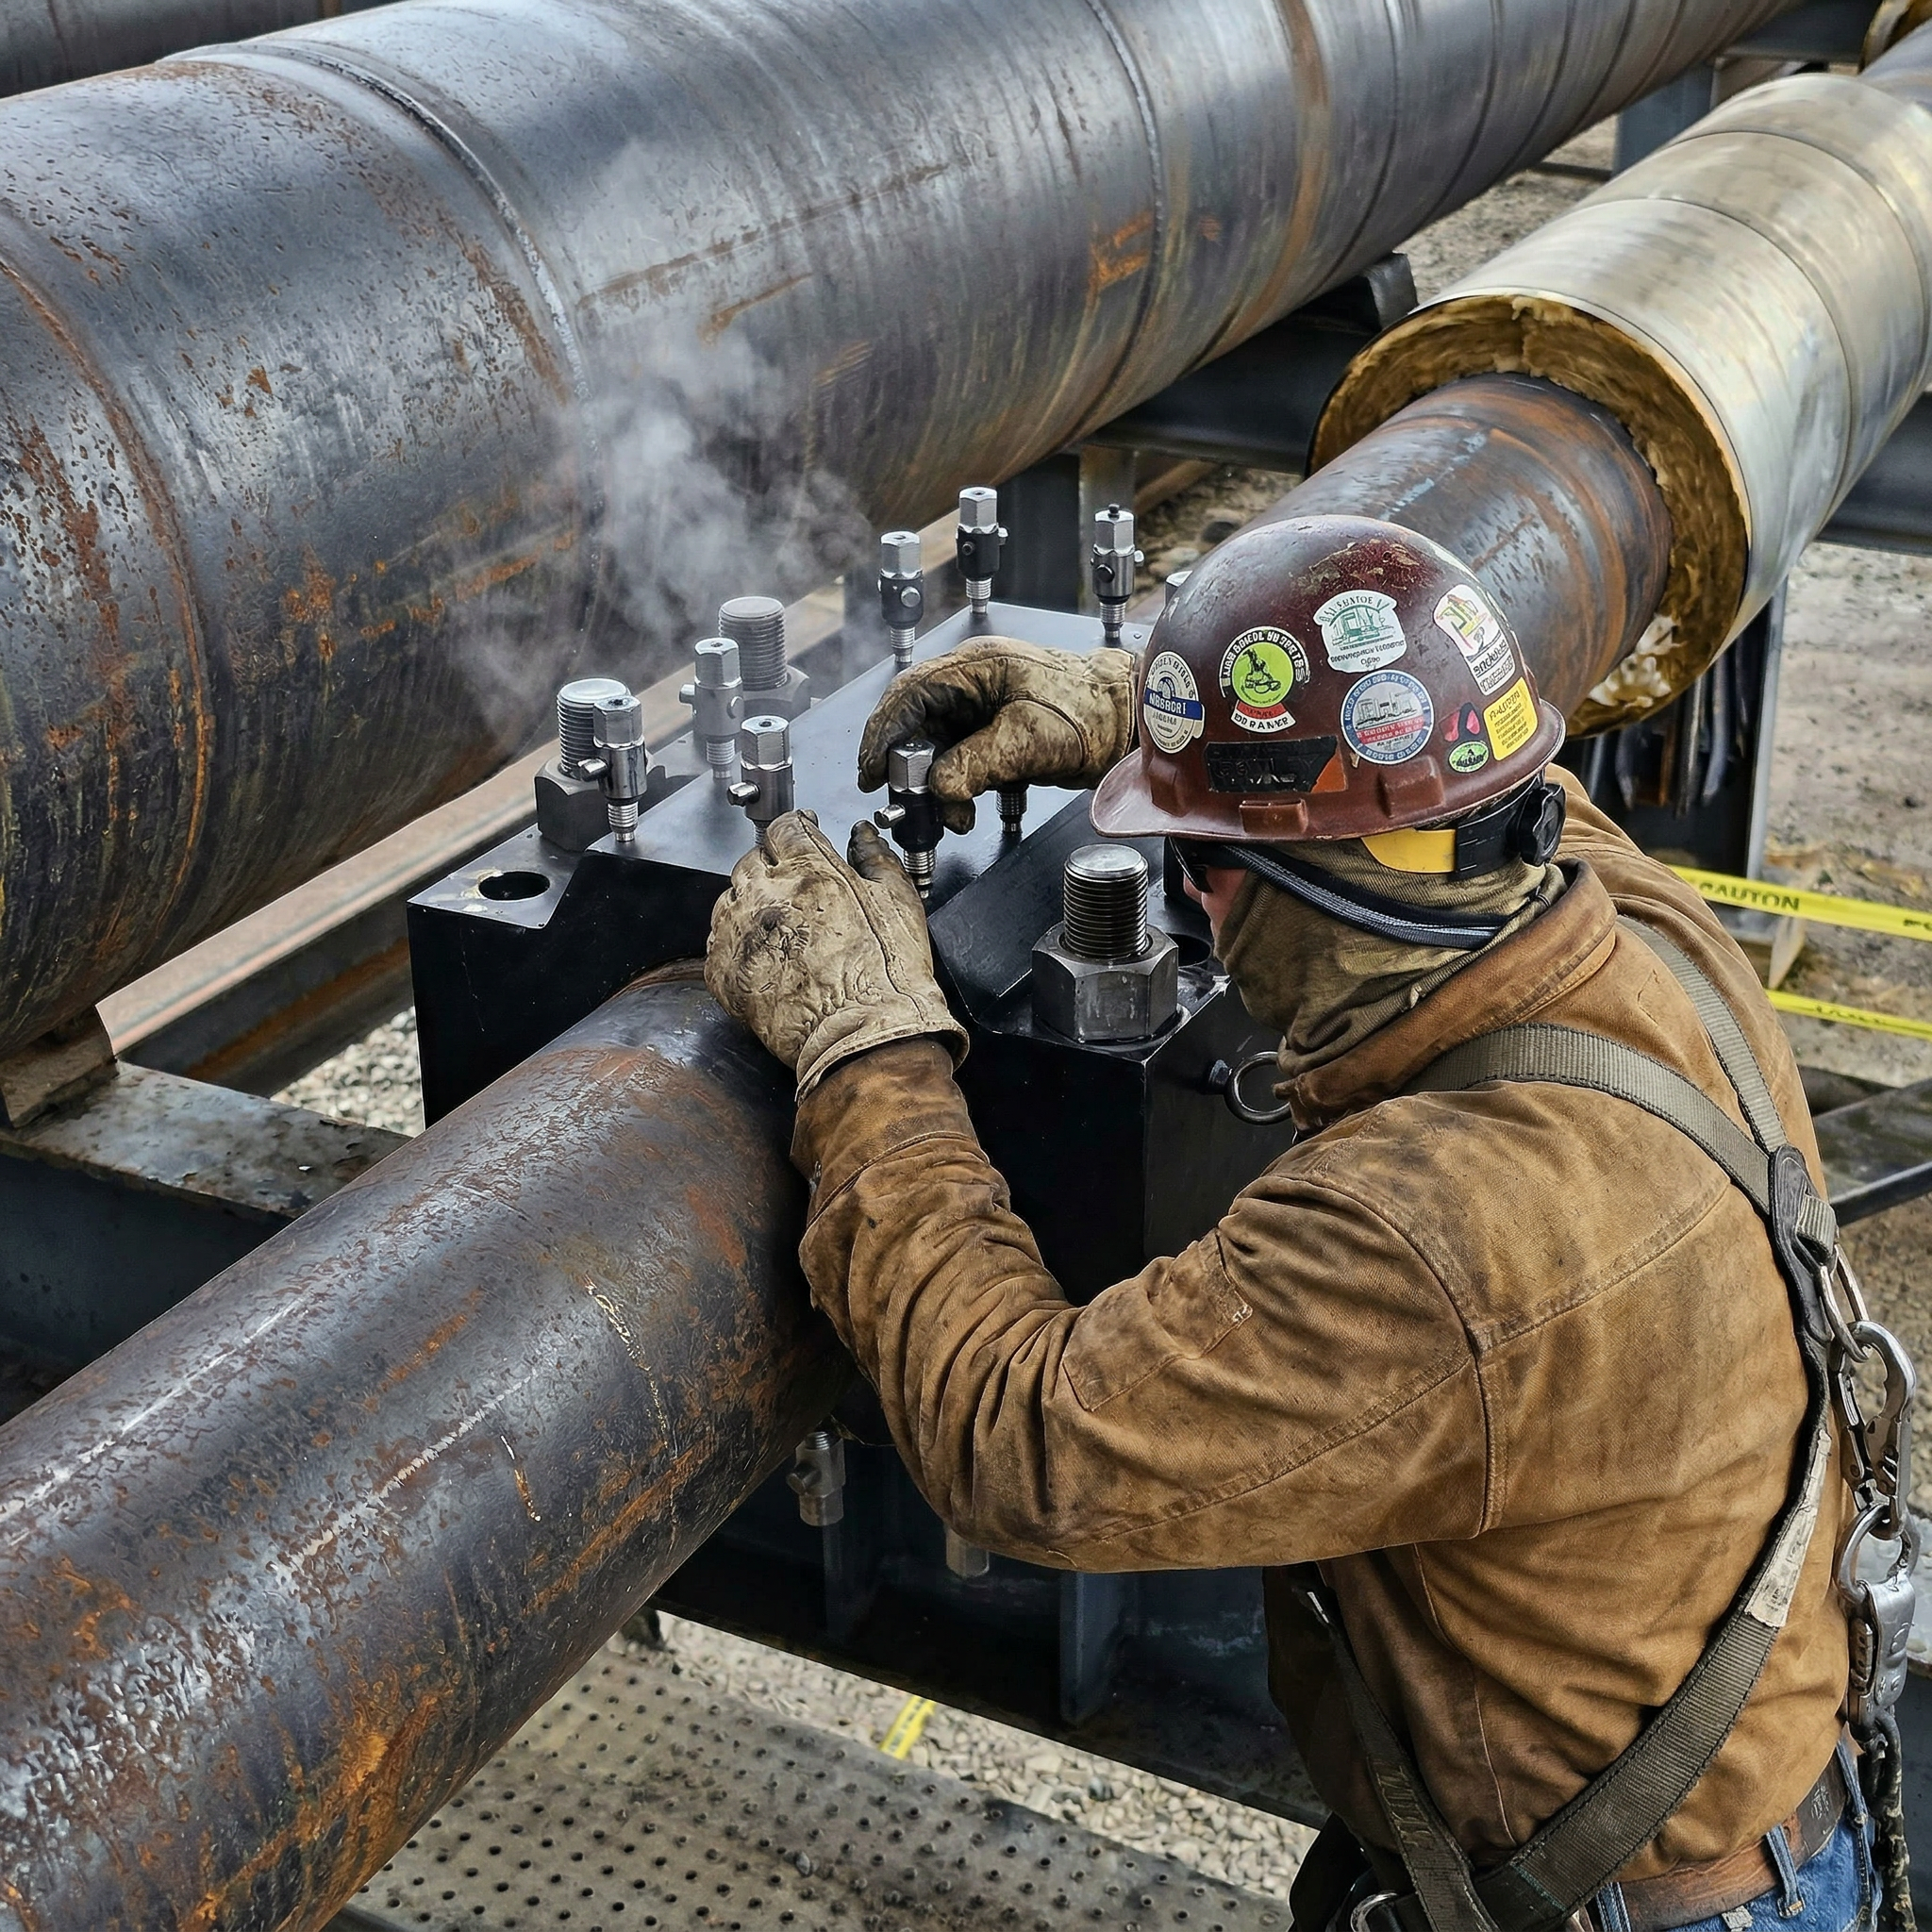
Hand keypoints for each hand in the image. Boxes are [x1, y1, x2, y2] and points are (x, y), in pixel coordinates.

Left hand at [705, 814, 967, 1096]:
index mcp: (809, 870)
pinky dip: (734, 944)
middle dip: (770, 865)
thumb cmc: (887, 975)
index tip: (802, 837)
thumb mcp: (899, 903)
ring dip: (749, 902)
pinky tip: (760, 956)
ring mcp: (739, 934)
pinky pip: (717, 945)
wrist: (863, 1037)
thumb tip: (862, 837)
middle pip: (752, 860)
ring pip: (729, 899)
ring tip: (778, 925)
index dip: (796, 829)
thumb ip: (877, 860)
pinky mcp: (724, 973)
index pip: (786, 828)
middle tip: (793, 887)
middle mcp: (766, 894)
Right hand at [857, 639, 1136, 831]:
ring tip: (948, 817)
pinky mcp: (993, 734)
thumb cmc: (1091, 713)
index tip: (872, 771)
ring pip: (935, 748)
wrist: (1131, 722)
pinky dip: (955, 789)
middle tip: (908, 803)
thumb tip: (938, 786)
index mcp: (976, 668)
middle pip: (916, 724)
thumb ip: (978, 763)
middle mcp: (972, 684)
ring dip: (934, 787)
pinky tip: (963, 811)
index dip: (882, 733)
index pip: (908, 694)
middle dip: (909, 769)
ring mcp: (982, 709)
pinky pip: (957, 761)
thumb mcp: (1030, 740)